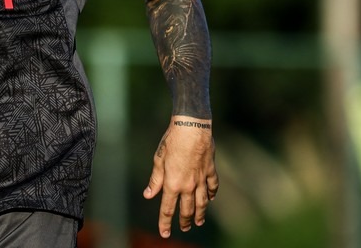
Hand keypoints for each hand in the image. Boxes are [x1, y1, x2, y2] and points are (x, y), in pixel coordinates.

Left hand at [143, 116, 218, 237]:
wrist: (192, 128)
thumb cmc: (171, 142)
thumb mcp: (158, 160)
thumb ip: (155, 180)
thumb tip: (148, 195)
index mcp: (172, 183)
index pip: (167, 208)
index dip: (165, 222)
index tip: (164, 233)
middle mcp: (188, 185)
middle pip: (187, 209)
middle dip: (184, 221)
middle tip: (183, 228)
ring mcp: (201, 179)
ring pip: (202, 202)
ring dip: (200, 213)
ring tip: (198, 222)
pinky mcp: (210, 171)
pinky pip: (212, 186)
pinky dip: (212, 194)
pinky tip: (211, 199)